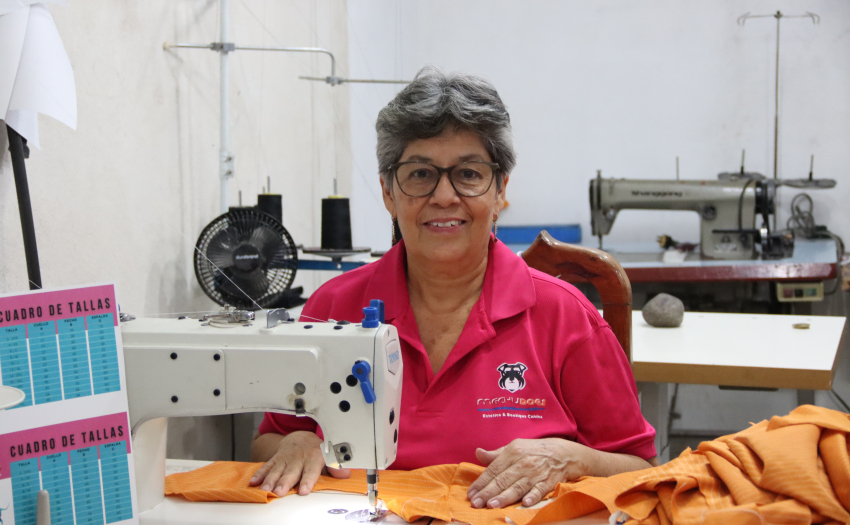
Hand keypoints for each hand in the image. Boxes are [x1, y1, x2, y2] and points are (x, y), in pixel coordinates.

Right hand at [248, 431, 350, 495]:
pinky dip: (259, 474)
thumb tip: (344, 474)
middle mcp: (298, 458)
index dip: (307, 480)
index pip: (311, 471)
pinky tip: (254, 482)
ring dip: (270, 480)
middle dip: (284, 482)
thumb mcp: (329, 456)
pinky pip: (266, 466)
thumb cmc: (316, 450)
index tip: (304, 490)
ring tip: (265, 489)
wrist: (301, 437)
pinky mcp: (275, 459)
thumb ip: (335, 467)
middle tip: (279, 492)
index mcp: (313, 458)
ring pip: (276, 469)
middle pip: (291, 472)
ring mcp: (285, 459)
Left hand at [467, 438, 592, 508]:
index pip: (493, 470)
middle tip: (476, 503)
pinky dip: (533, 497)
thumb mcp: (514, 447)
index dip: (481, 482)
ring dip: (505, 497)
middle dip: (488, 493)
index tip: (471, 493)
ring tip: (492, 505)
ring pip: (517, 487)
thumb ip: (496, 454)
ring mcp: (536, 473)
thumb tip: (477, 452)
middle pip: (502, 480)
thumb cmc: (534, 451)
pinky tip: (525, 503)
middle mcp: (522, 463)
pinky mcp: (548, 482)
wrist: (563, 452)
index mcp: (512, 453)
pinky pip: (539, 490)